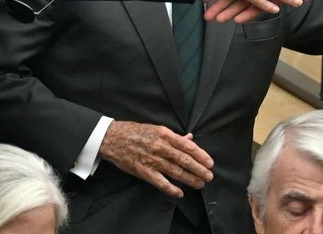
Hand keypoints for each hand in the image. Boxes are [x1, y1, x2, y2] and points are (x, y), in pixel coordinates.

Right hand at [99, 120, 213, 197]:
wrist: (113, 138)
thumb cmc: (136, 132)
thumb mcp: (156, 129)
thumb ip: (174, 136)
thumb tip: (190, 138)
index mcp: (165, 135)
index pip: (188, 146)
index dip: (201, 155)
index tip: (210, 162)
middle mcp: (160, 147)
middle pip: (184, 160)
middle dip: (199, 169)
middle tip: (209, 176)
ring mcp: (152, 160)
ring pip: (175, 171)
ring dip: (190, 179)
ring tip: (200, 184)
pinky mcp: (143, 171)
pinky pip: (160, 182)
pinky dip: (171, 189)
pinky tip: (180, 193)